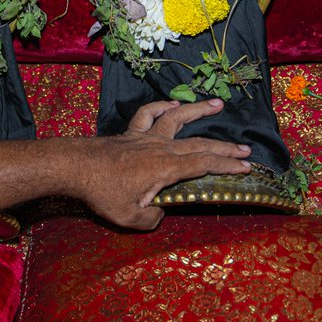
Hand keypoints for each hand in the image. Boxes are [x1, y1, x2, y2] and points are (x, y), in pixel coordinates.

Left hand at [75, 99, 250, 229]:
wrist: (75, 166)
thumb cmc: (102, 192)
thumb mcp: (129, 216)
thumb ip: (151, 218)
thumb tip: (161, 213)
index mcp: (166, 168)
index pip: (204, 165)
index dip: (227, 167)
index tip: (246, 167)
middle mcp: (161, 147)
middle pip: (199, 144)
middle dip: (225, 147)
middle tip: (246, 149)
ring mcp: (146, 136)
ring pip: (177, 119)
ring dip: (199, 111)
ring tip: (217, 103)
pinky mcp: (131, 132)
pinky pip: (149, 114)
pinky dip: (162, 106)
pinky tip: (173, 104)